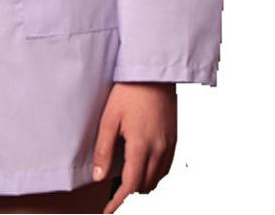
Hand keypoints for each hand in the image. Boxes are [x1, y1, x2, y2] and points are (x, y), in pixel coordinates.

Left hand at [93, 81, 176, 213]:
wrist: (153, 73)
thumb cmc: (129, 91)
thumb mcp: (110, 118)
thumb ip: (104, 148)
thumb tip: (99, 177)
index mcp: (141, 146)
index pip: (131, 186)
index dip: (119, 202)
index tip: (108, 211)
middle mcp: (159, 150)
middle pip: (145, 186)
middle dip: (129, 194)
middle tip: (113, 194)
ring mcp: (170, 145)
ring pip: (157, 179)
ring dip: (142, 185)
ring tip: (125, 181)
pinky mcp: (174, 138)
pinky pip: (166, 167)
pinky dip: (154, 174)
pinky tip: (142, 167)